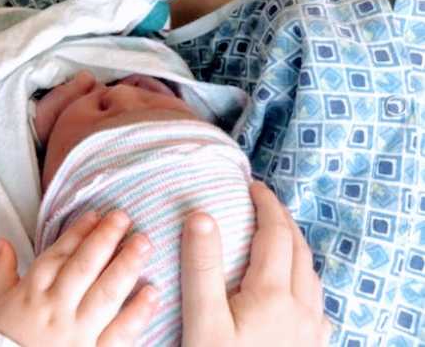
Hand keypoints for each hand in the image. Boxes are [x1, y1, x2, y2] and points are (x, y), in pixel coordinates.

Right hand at [0, 210, 157, 346]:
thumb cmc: (2, 340)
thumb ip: (2, 268)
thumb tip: (3, 241)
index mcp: (33, 289)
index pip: (60, 252)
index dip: (80, 231)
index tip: (97, 214)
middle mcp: (56, 306)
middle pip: (85, 266)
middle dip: (106, 238)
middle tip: (124, 217)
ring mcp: (77, 331)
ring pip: (105, 293)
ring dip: (126, 266)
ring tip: (143, 244)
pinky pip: (119, 332)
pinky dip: (137, 313)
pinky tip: (152, 294)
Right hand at [181, 181, 332, 346]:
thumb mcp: (202, 320)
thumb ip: (202, 268)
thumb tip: (201, 215)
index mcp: (273, 295)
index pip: (276, 234)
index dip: (266, 205)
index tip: (252, 185)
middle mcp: (303, 310)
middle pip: (300, 250)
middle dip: (283, 220)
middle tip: (263, 202)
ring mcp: (314, 332)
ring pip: (312, 276)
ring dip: (296, 248)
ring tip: (276, 236)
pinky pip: (316, 303)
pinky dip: (304, 280)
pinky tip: (291, 287)